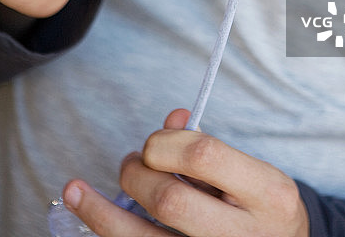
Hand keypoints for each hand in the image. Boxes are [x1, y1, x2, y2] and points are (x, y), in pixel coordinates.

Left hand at [62, 109, 308, 236]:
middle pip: (169, 200)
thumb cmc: (263, 210)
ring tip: (77, 191)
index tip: (155, 143)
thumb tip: (169, 120)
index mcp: (268, 193)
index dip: (166, 142)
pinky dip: (112, 235)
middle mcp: (244, 235)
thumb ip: (210, 149)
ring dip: (101, 214)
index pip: (203, 154)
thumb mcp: (253, 175)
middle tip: (131, 165)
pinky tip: (93, 219)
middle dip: (137, 175)